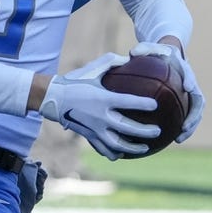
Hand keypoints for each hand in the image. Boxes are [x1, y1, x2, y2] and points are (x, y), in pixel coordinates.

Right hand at [39, 53, 159, 160]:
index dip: (143, 104)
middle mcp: (100, 116)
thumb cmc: (74, 81)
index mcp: (103, 98)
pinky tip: (121, 154)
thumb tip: (128, 58)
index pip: (128, 102)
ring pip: (117, 143)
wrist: (53, 97)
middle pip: (128, 128)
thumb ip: (111, 62)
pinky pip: (103, 148)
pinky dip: (113, 153)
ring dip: (133, 148)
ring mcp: (94, 128)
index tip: (155, 106)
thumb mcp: (92, 68)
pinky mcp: (88, 135)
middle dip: (145, 131)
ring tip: (145, 148)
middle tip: (157, 131)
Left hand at [129, 42, 204, 142]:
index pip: (189, 73)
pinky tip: (169, 139)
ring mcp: (190, 94)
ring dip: (190, 127)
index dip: (190, 79)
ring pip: (195, 113)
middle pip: (198, 100)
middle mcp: (191, 83)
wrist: (168, 54)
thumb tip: (132, 53)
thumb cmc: (156, 52)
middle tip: (185, 127)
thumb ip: (143, 49)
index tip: (188, 87)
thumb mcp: (149, 48)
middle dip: (194, 115)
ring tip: (179, 139)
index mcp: (183, 68)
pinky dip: (181, 128)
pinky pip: (185, 117)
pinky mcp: (185, 102)